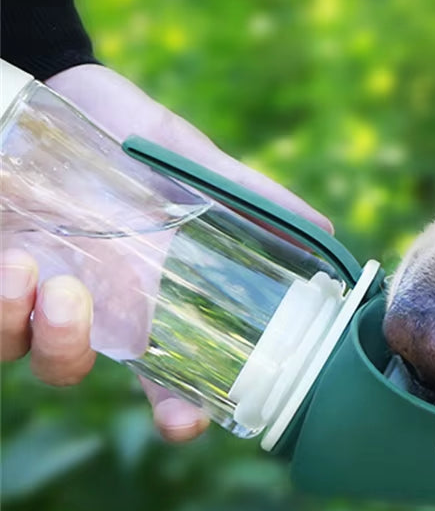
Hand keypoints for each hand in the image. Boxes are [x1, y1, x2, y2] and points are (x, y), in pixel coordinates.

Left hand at [0, 64, 332, 441]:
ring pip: (25, 349)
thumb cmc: (133, 131)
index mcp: (144, 290)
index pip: (164, 371)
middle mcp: (88, 300)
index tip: (184, 421)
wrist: (62, 89)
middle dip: (69, 357)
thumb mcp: (196, 162)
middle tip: (74, 308)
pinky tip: (13, 260)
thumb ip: (253, 199)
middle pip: (74, 367)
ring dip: (32, 323)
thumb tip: (326, 231)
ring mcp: (33, 286)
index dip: (176, 409)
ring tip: (43, 273)